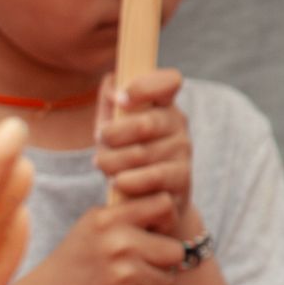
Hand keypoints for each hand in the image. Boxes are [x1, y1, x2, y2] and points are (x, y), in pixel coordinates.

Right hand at [2, 195, 184, 284]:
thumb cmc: (76, 261)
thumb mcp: (92, 226)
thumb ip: (126, 213)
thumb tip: (170, 204)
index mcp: (108, 220)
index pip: (163, 205)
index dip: (164, 220)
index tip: (151, 232)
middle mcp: (117, 246)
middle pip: (175, 251)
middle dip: (161, 261)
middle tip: (139, 266)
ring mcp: (121, 279)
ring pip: (168, 281)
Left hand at [94, 68, 192, 232]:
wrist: (146, 202)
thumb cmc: (125, 157)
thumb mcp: (112, 128)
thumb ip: (110, 102)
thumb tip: (112, 87)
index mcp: (162, 104)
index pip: (169, 82)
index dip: (145, 87)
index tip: (121, 100)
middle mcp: (178, 125)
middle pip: (147, 124)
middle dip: (114, 134)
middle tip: (100, 140)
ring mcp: (183, 152)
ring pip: (143, 154)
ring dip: (114, 161)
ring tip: (102, 164)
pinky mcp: (183, 180)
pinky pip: (154, 178)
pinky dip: (130, 181)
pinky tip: (117, 183)